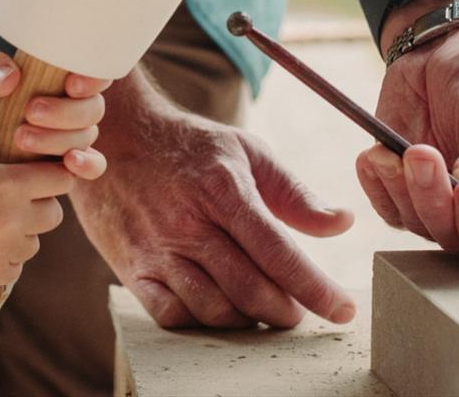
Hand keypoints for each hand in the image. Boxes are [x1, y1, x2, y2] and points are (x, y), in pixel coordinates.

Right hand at [0, 52, 110, 287]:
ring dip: (21, 233)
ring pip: (36, 241)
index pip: (62, 176)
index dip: (53, 173)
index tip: (41, 173)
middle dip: (38, 205)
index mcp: (8, 183)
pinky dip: (2, 257)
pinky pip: (16, 265)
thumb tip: (26, 108)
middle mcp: (12, 218)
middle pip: (54, 213)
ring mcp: (2, 250)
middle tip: (11, 200)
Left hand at [0, 52, 111, 178]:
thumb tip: (10, 75)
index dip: (92, 79)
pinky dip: (87, 164)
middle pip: (93, 109)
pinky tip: (70, 162)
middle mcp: (79, 109)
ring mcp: (78, 138)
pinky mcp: (73, 165)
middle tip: (31, 111)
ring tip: (20, 138)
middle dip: (64, 112)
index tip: (70, 84)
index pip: (96, 74)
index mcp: (67, 81)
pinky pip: (95, 166)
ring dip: (57, 138)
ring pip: (86, 136)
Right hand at [71, 70, 355, 328]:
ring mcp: (157, 249)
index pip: (278, 252)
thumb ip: (296, 193)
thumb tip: (343, 222)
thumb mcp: (248, 152)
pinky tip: (220, 309)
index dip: (315, 287)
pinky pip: (171, 315)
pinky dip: (203, 322)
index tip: (343, 310)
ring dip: (248, 321)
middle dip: (284, 311)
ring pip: (212, 309)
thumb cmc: (192, 146)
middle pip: (249, 288)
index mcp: (224, 190)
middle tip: (299, 313)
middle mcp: (189, 224)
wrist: (115, 136)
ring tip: (263, 311)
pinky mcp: (131, 268)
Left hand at [356, 0, 458, 272]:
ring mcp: (440, 206)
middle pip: (457, 243)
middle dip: (437, 202)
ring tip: (406, 148)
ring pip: (418, 225)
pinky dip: (378, 184)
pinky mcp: (402, 191)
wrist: (448, 48)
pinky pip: (386, 206)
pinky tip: (376, 155)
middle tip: (425, 155)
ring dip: (406, 188)